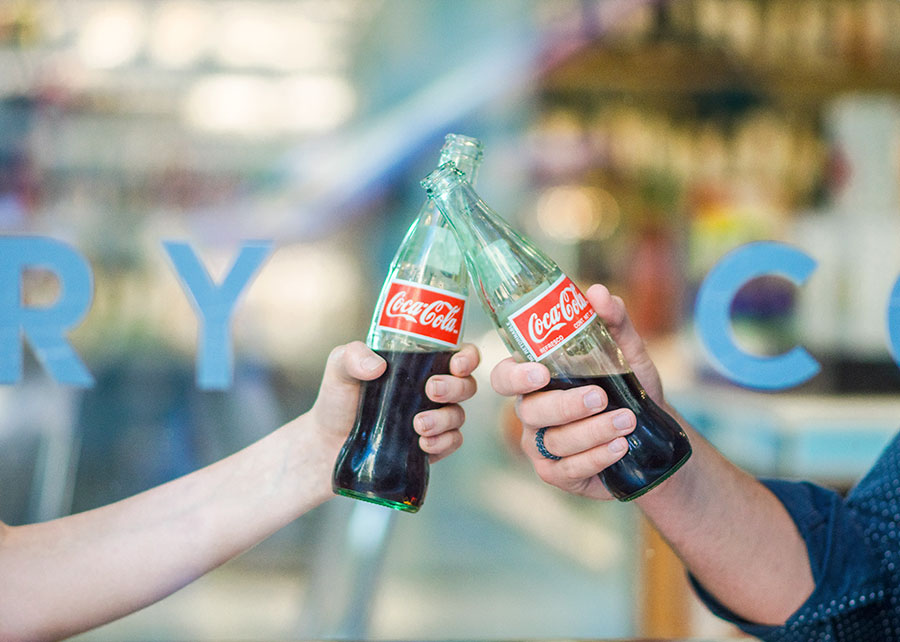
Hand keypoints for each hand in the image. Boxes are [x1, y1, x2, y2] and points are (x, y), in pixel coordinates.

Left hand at [311, 341, 478, 462]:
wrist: (327, 442)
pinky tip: (423, 444)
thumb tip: (377, 366)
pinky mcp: (430, 445)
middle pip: (467, 384)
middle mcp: (431, 389)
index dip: (468, 357)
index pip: (458, 354)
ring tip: (418, 425)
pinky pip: (452, 442)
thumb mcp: (340, 367)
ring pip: (459, 415)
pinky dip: (443, 442)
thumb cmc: (338, 398)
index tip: (458, 364)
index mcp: (419, 363)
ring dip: (445, 419)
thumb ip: (353, 356)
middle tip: (431, 390)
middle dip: (456, 387)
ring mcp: (433, 418)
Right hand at [490, 284, 660, 499]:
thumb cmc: (628, 389)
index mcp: (536, 379)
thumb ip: (612, 323)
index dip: (515, 376)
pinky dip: (596, 457)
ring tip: (626, 421)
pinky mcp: (558, 474)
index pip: (504, 377)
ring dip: (592, 431)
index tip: (541, 372)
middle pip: (530, 410)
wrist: (653, 435)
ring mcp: (541, 446)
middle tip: (599, 396)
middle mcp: (531, 412)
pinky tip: (619, 446)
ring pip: (554, 441)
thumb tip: (597, 292)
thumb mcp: (626, 353)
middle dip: (565, 405)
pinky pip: (569, 468)